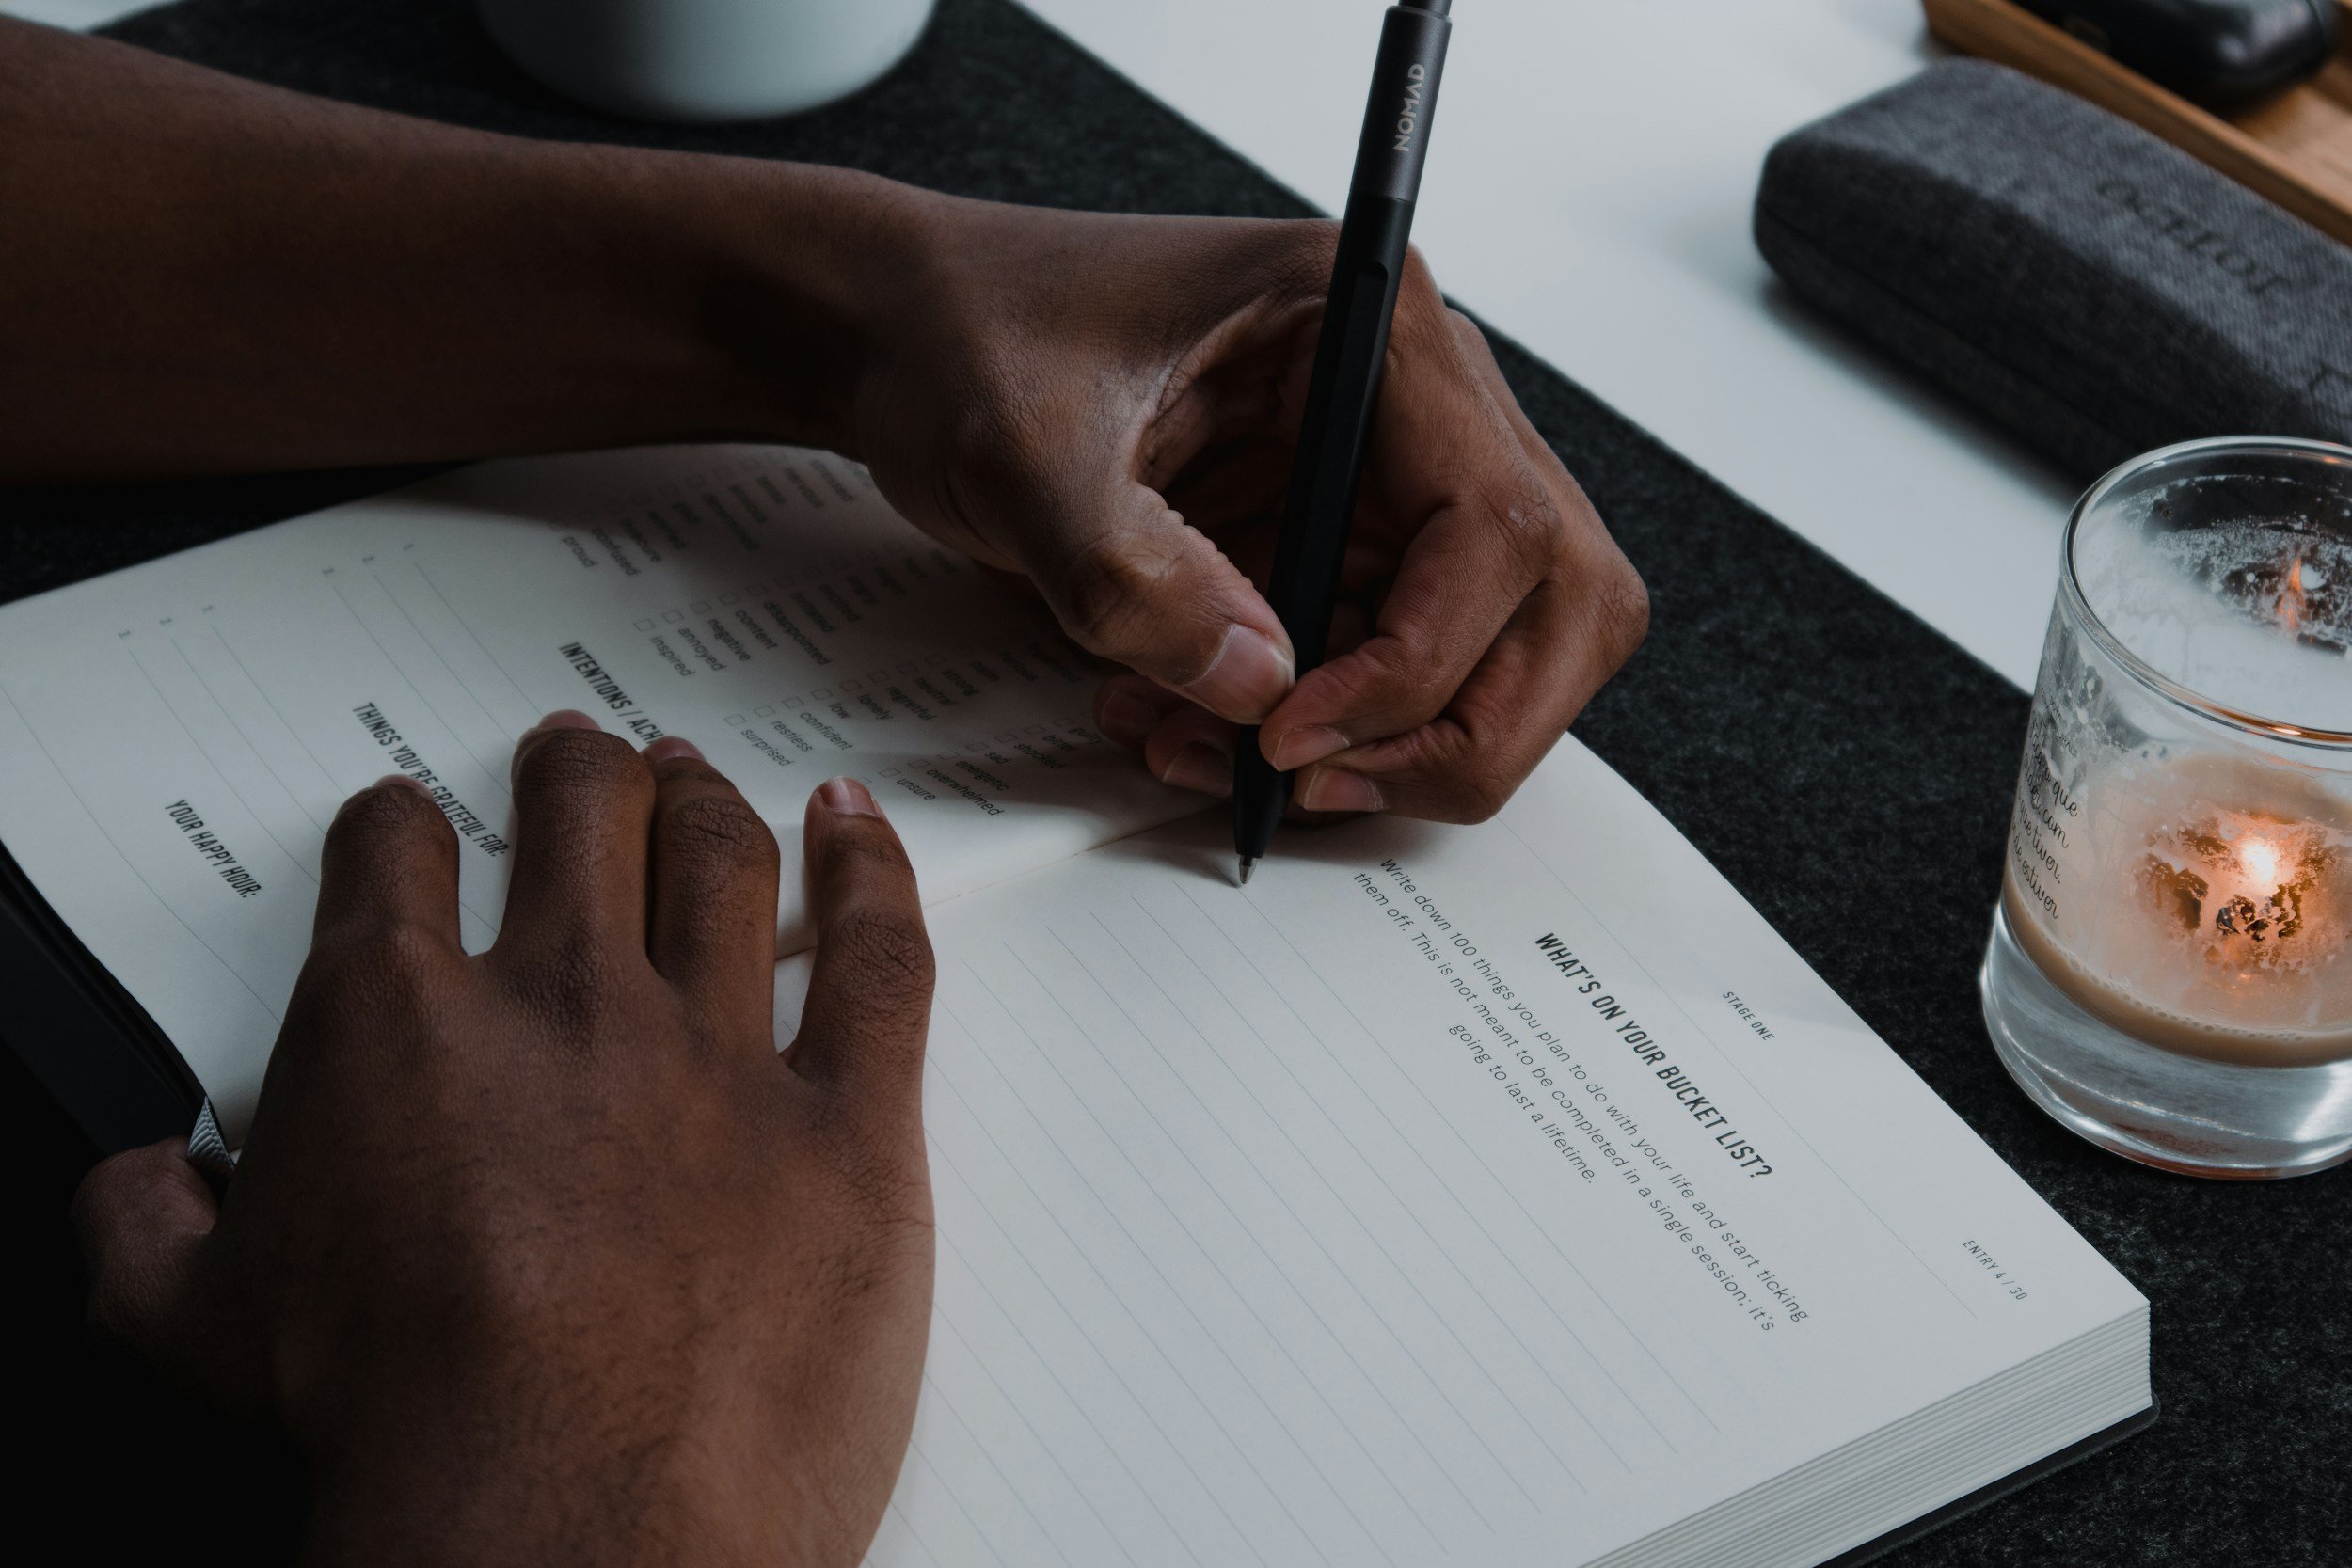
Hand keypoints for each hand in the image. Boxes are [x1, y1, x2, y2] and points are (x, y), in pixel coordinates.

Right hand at [72, 716, 935, 1566]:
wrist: (565, 1525)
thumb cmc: (402, 1430)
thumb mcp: (197, 1334)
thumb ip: (151, 1233)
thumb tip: (134, 1193)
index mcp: (404, 1025)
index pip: (392, 863)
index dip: (399, 832)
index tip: (409, 829)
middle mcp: (569, 1005)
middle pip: (580, 820)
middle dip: (574, 774)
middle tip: (579, 758)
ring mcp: (718, 1056)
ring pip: (721, 866)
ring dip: (704, 802)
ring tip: (699, 777)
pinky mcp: (848, 1127)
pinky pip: (881, 960)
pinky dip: (877, 876)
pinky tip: (860, 834)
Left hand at [849, 202, 1648, 822]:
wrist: (914, 335)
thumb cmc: (972, 340)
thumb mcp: (1026, 458)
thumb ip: (1136, 579)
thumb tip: (1258, 693)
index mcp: (1372, 324)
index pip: (1495, 522)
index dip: (1418, 659)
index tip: (1292, 732)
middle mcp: (1419, 397)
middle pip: (1554, 597)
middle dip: (1452, 725)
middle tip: (1308, 782)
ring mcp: (1394, 473)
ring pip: (1496, 649)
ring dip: (1380, 741)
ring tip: (1210, 756)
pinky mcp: (1348, 536)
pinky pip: (1394, 663)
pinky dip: (1320, 729)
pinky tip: (1193, 728)